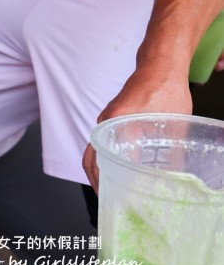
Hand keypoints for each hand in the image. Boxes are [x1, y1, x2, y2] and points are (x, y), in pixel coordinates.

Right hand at [82, 63, 192, 189]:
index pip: (97, 160)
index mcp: (115, 125)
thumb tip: (175, 179)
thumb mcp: (175, 125)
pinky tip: (120, 167)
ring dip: (99, 170)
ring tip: (112, 188)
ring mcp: (107, 121)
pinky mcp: (112, 119)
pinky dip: (105, 158)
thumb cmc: (166, 89)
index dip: (100, 182)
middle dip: (95, 181)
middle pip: (89, 159)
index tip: (108, 198)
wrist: (160, 65)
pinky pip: (102, 143)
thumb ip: (173, 153)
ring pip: (94, 151)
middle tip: (107, 199)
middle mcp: (105, 124)